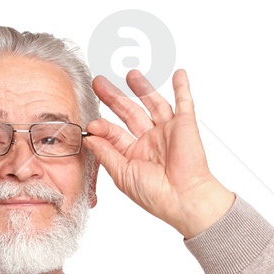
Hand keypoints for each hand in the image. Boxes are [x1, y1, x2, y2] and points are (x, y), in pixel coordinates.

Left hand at [85, 69, 234, 238]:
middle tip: (99, 82)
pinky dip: (182, 87)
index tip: (91, 122)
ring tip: (130, 74)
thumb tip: (89, 135)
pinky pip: (184, 102)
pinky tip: (178, 74)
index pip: (114, 133)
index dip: (102, 126)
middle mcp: (150, 141)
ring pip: (152, 103)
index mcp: (134, 154)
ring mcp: (167, 131)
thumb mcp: (122, 175)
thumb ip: (106, 154)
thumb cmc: (155, 195)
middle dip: (114, 97)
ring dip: (142, 88)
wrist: (183, 198)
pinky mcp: (184, 124)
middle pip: (129, 112)